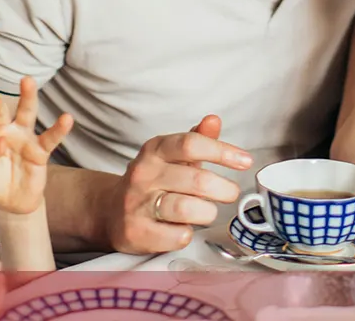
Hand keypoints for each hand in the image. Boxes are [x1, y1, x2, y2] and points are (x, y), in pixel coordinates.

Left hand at [0, 77, 74, 214]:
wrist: (10, 202)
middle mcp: (4, 130)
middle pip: (0, 111)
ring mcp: (23, 137)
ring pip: (26, 114)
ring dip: (27, 97)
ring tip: (27, 81)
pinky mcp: (40, 150)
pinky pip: (50, 138)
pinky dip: (59, 129)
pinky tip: (67, 119)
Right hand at [105, 114, 252, 254]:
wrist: (109, 212)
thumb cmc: (153, 182)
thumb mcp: (172, 157)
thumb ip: (197, 139)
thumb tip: (214, 120)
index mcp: (155, 150)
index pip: (191, 144)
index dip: (222, 152)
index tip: (245, 161)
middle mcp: (144, 173)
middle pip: (196, 180)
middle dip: (224, 189)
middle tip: (231, 193)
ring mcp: (137, 203)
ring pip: (187, 208)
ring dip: (207, 212)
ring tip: (207, 211)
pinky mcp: (136, 231)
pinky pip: (177, 235)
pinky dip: (188, 233)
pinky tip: (183, 228)